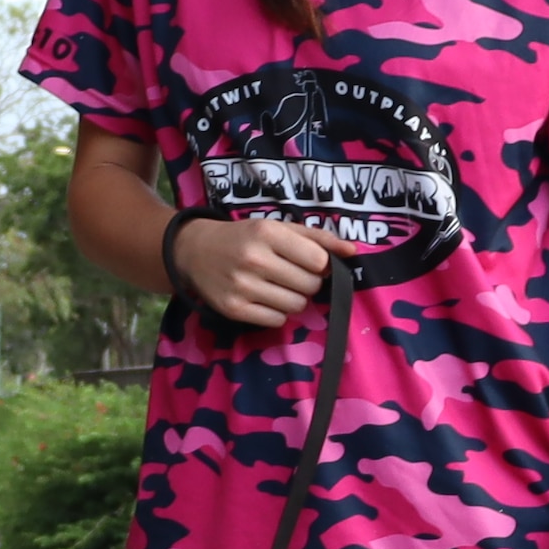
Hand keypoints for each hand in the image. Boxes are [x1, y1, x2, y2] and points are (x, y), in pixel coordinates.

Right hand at [169, 209, 335, 329]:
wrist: (195, 251)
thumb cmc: (245, 237)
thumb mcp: (278, 228)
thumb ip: (317, 238)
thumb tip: (353, 252)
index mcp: (267, 233)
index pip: (318, 261)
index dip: (319, 265)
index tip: (308, 262)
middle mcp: (254, 259)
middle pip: (309, 286)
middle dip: (307, 283)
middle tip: (291, 275)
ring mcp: (242, 286)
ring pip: (296, 305)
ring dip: (294, 298)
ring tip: (277, 286)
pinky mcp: (233, 309)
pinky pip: (276, 320)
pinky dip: (276, 312)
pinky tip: (263, 298)